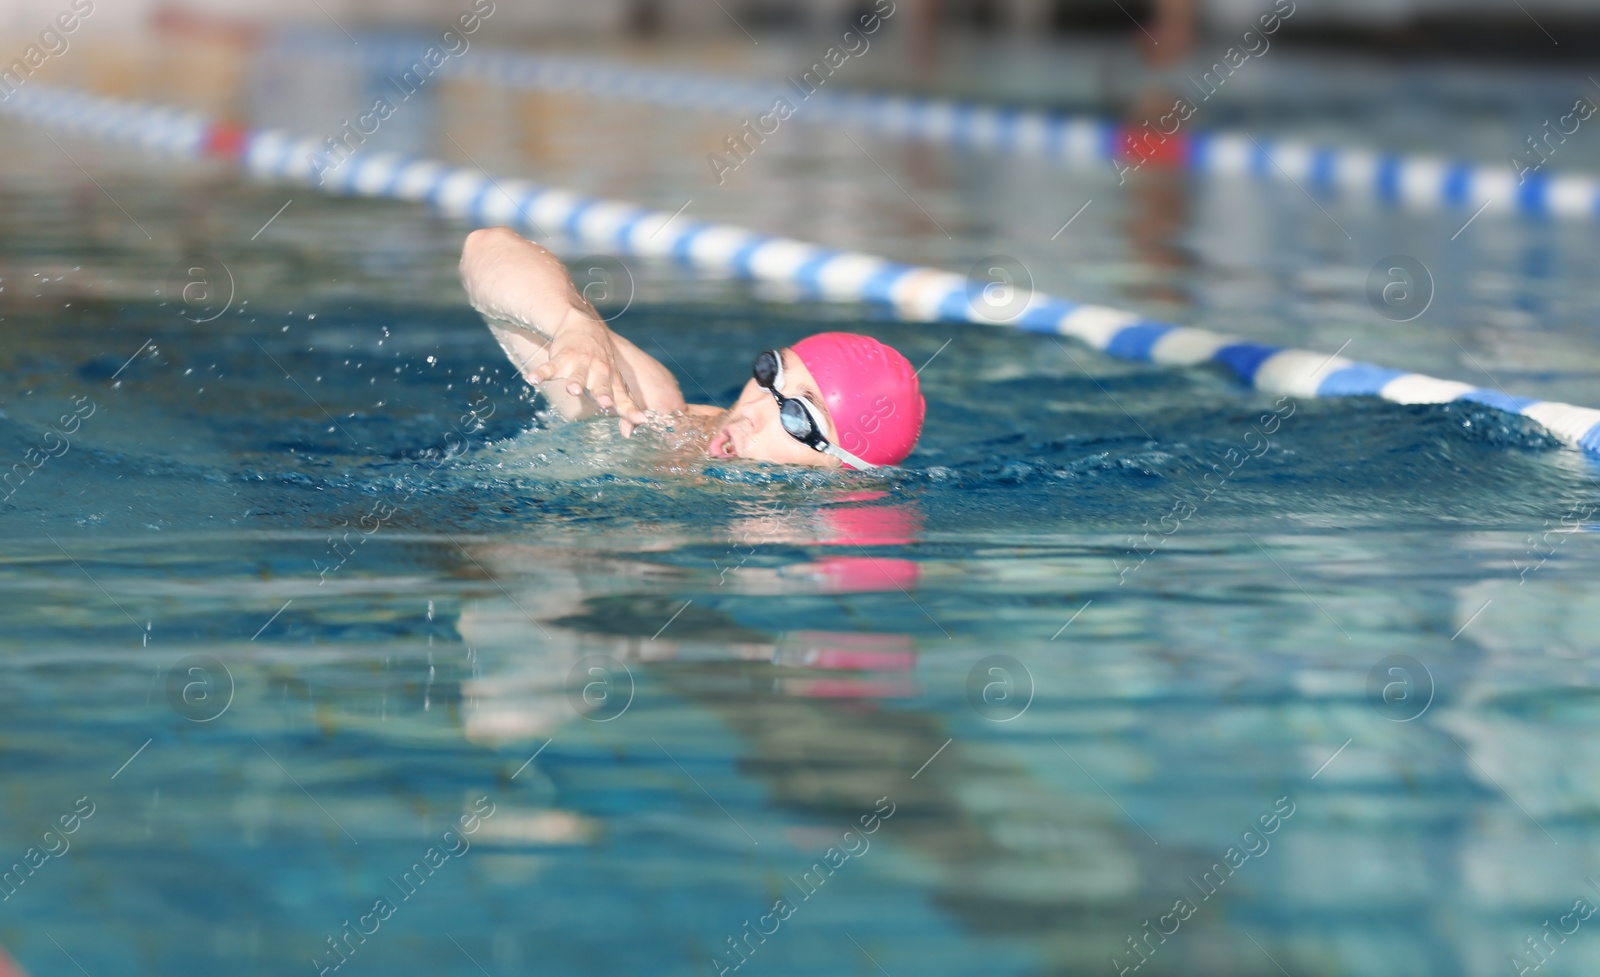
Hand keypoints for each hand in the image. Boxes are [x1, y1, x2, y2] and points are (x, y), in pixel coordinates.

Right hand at [530, 312, 645, 424]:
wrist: (585, 325)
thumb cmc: (603, 363)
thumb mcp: (616, 382)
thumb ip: (623, 406)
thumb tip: (628, 434)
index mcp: (613, 381)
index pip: (624, 398)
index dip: (632, 410)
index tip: (642, 420)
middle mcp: (598, 372)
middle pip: (601, 385)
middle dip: (603, 394)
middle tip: (605, 402)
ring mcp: (580, 364)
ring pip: (577, 375)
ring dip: (575, 382)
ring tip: (573, 390)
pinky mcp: (561, 358)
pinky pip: (550, 367)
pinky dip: (540, 373)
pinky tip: (532, 379)